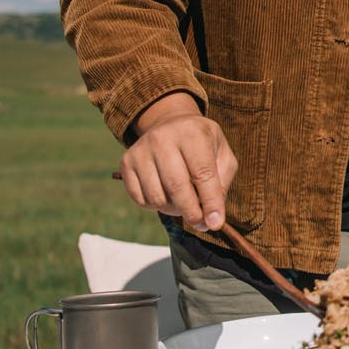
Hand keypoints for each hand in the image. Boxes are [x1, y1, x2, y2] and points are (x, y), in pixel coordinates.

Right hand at [117, 93, 237, 233]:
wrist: (170, 124)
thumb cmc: (202, 145)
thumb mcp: (221, 155)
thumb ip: (222, 183)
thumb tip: (212, 218)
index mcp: (192, 132)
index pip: (202, 173)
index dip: (210, 202)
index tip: (215, 224)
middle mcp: (162, 138)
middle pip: (176, 187)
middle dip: (191, 213)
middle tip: (201, 224)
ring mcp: (141, 150)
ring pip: (157, 197)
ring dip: (174, 210)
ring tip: (184, 203)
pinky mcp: (126, 162)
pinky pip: (140, 199)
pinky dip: (156, 206)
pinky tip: (166, 195)